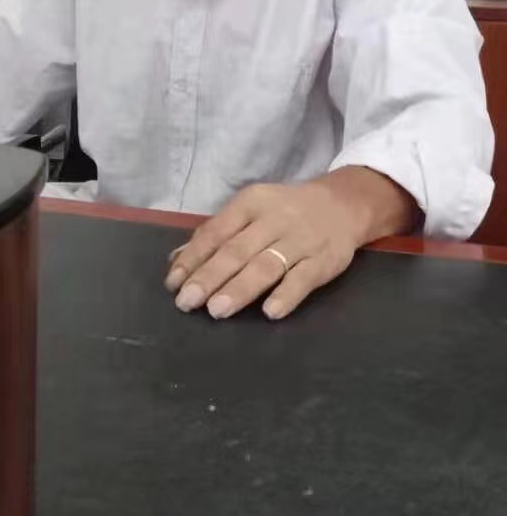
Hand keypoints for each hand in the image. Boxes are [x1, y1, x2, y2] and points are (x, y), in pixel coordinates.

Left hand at [164, 167, 415, 320]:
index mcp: (250, 203)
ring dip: (240, 288)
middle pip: (237, 250)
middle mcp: (274, 219)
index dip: (194, 258)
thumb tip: (177, 260)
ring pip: (266, 265)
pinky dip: (287, 294)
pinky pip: (304, 278)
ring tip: (217, 309)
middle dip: (210, 277)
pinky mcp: (325, 260)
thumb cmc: (285, 212)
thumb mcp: (250, 212)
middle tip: (188, 302)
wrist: (343, 204)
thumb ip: (216, 234)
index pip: (216, 232)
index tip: (173, 284)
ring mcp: (301, 240)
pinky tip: (270, 312)